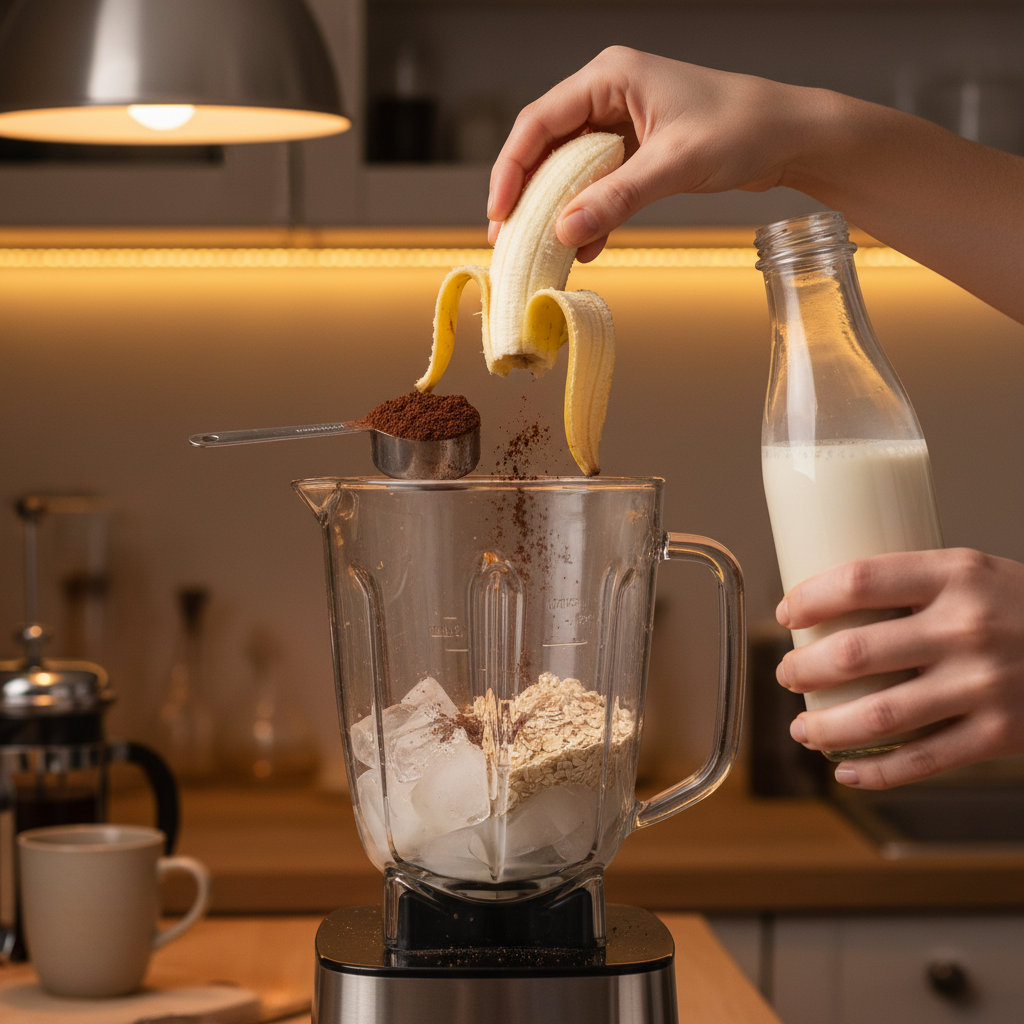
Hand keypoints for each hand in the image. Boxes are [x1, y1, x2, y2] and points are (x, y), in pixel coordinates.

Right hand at [487, 47, 1023, 321]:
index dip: (511, 169)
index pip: (539, 123)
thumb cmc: (743, 129)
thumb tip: (565, 232)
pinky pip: (598, 184)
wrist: (791, 136)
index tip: (500, 213)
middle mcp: (608, 95)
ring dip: (558, 209)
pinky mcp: (637, 150)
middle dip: (529, 195)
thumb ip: (616, 198)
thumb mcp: (674, 165)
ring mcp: (622, 123)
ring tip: (545, 249)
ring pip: (570, 169)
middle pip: (547, 147)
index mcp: (609, 77)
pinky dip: (591, 214)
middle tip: (511, 238)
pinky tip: (589, 246)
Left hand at [776, 549, 1023, 788]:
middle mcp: (968, 627)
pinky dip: (875, 772)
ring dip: (824, 727)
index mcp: (957, 574)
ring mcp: (985, 685)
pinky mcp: (1001, 735)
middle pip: (855, 652)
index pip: (859, 580)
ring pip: (878, 715)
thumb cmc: (1021, 608)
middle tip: (785, 673)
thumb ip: (913, 587)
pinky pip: (922, 760)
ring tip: (802, 729)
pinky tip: (846, 771)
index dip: (809, 598)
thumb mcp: (974, 573)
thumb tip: (824, 607)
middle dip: (802, 669)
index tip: (786, 612)